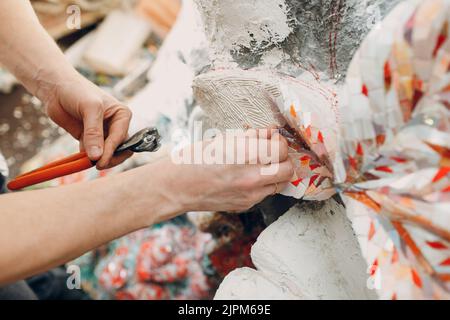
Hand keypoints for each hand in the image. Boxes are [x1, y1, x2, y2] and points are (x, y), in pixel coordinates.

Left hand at [42, 74, 132, 168]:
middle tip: (98, 165)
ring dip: (98, 160)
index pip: (122, 138)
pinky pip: (91, 154)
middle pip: (120, 149)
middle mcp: (115, 125)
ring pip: (106, 154)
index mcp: (122, 115)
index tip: (100, 161)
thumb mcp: (89, 108)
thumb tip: (97, 157)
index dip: (112, 151)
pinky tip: (80, 161)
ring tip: (88, 163)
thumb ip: (94, 133)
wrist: (55, 88)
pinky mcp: (89, 139)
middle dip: (110, 158)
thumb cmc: (76, 91)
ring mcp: (102, 133)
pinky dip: (86, 159)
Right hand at [161, 130, 293, 214]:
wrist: (177, 187)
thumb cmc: (194, 159)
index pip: (281, 149)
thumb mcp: (222, 140)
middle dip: (284, 158)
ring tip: (261, 163)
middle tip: (272, 151)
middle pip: (288, 169)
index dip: (279, 141)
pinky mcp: (246, 205)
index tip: (272, 138)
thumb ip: (250, 137)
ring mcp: (249, 195)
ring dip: (276, 171)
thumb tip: (269, 133)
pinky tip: (248, 175)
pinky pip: (266, 192)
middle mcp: (250, 178)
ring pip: (281, 183)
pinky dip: (263, 183)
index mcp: (243, 156)